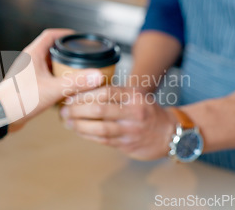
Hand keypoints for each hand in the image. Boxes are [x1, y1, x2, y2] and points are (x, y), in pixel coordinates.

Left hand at [0, 29, 103, 131]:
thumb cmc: (20, 99)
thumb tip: (97, 76)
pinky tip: (65, 89)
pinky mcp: (28, 85)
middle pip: (51, 50)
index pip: (50, 35)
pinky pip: (45, 77)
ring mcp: (28, 73)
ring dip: (62, 68)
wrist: (1, 115)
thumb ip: (75, 82)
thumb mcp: (52, 89)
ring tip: (78, 73)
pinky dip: (56, 79)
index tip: (79, 37)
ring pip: (49, 65)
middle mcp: (30, 61)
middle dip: (68, 53)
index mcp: (33, 54)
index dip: (65, 33)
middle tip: (82, 58)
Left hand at [60, 86, 175, 159]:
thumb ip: (114, 92)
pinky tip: (79, 131)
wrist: (170, 133)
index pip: (105, 91)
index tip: (70, 96)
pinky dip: (87, 135)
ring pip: (99, 128)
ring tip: (68, 122)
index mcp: (133, 96)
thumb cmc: (147, 111)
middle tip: (64, 110)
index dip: (84, 94)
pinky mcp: (128, 144)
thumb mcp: (136, 95)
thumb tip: (81, 89)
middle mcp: (133, 112)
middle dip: (77, 110)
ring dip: (79, 125)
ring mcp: (131, 130)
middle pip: (99, 110)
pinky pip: (103, 140)